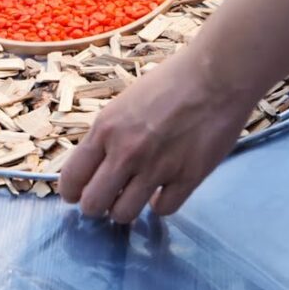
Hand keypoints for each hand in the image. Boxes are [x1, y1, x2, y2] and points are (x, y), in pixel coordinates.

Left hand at [58, 46, 252, 222]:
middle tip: (109, 196)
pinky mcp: (188, 177)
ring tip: (136, 195)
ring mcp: (157, 167)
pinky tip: (164, 189)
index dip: (71, 192)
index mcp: (105, 129)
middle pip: (92, 205)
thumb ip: (108, 135)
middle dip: (97, 206)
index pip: (71, 178)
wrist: (217, 75)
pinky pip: (163, 210)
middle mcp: (126, 152)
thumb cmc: (171, 81)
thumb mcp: (124, 104)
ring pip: (124, 214)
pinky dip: (161, 204)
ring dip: (127, 208)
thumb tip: (96, 166)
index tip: (78, 193)